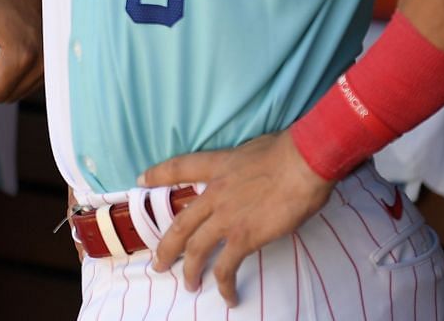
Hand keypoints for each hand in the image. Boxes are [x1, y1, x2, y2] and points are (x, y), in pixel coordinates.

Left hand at [142, 130, 334, 303]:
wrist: (301, 163)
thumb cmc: (285, 151)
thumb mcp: (251, 148)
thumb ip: (242, 163)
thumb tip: (249, 170)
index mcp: (215, 168)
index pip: (178, 168)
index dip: (158, 174)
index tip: (142, 181)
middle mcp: (213, 194)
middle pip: (181, 224)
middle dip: (166, 247)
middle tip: (158, 264)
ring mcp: (226, 218)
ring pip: (196, 249)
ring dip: (190, 270)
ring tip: (189, 285)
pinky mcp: (244, 237)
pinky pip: (227, 266)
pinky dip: (225, 283)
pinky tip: (228, 295)